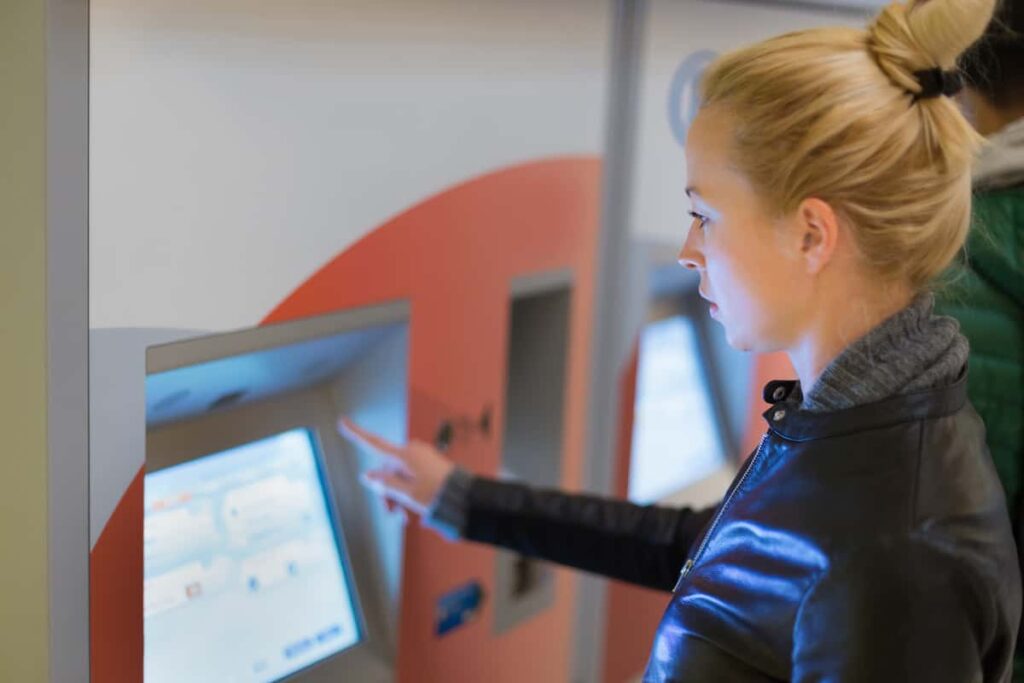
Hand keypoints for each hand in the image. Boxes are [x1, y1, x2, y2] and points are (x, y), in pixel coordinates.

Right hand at [337, 417, 454, 518]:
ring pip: (399, 476)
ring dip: (398, 496)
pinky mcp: (429, 464)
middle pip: (386, 470)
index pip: (373, 443)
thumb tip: (366, 476)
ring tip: (406, 518)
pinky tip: (415, 512)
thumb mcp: (406, 494)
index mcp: (404, 455)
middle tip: (392, 513)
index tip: (342, 421)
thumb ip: (384, 484)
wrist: (465, 497)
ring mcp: (421, 457)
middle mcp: (411, 452)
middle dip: (386, 491)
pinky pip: (412, 477)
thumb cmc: (437, 494)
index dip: (356, 434)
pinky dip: (409, 492)